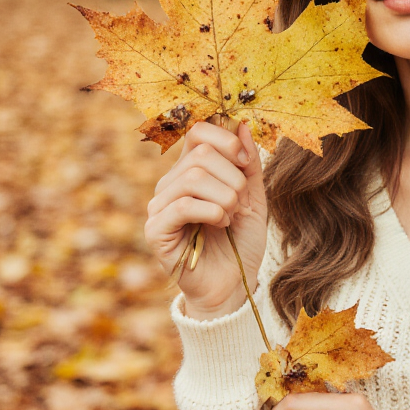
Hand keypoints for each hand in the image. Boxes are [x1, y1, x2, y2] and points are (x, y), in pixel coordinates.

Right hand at [144, 120, 267, 317]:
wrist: (233, 285)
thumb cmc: (240, 242)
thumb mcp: (254, 198)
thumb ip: (248, 163)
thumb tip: (242, 123)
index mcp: (191, 171)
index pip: (198, 131)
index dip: (226, 139)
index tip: (245, 163)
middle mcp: (170, 183)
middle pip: (201, 154)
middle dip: (233, 178)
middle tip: (239, 203)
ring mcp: (159, 206)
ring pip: (194, 177)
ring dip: (225, 197)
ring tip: (230, 217)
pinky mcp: (156, 230)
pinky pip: (183, 205)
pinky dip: (212, 212)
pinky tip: (220, 225)